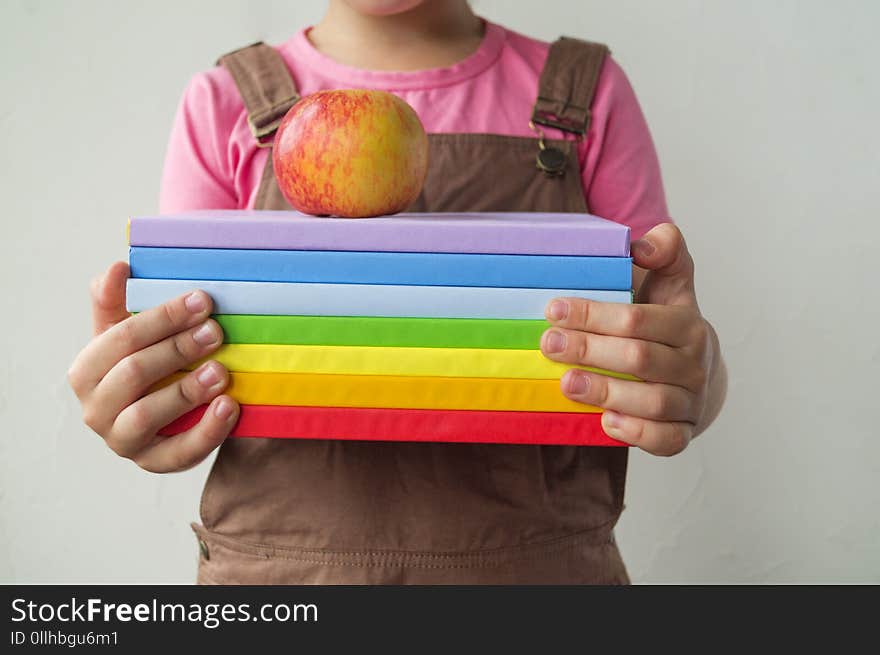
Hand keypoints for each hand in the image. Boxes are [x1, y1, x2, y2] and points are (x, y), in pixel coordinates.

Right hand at [68, 261, 239, 471]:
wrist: (166, 415)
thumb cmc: (146, 366)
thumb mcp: (128, 333)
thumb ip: (117, 301)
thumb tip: (118, 268)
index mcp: (87, 371)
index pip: (120, 339)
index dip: (162, 318)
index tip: (202, 300)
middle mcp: (96, 409)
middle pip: (134, 374)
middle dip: (177, 349)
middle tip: (216, 332)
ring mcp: (123, 440)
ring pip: (147, 416)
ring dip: (186, 391)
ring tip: (221, 371)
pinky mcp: (154, 463)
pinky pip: (178, 453)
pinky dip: (206, 431)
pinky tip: (230, 407)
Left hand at [540, 223, 724, 455]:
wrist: (696, 371)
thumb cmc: (665, 320)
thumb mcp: (669, 281)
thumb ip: (664, 250)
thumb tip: (641, 244)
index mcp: (688, 324)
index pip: (637, 320)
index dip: (593, 315)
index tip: (553, 310)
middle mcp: (694, 364)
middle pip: (639, 359)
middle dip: (589, 351)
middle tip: (548, 345)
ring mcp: (691, 401)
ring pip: (652, 402)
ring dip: (605, 392)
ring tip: (566, 383)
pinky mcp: (684, 432)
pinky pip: (667, 441)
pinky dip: (637, 434)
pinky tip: (605, 422)